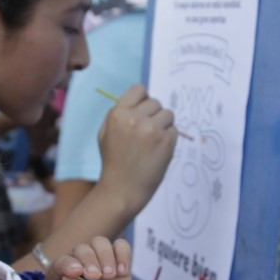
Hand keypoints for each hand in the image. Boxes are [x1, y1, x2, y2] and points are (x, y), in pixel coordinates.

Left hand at [44, 237, 131, 279]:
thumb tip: (69, 279)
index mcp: (58, 274)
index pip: (61, 262)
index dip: (68, 264)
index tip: (78, 273)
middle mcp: (76, 262)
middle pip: (82, 248)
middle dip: (90, 260)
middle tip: (97, 277)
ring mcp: (97, 260)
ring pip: (100, 243)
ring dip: (106, 256)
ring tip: (110, 276)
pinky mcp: (116, 262)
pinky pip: (121, 247)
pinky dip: (123, 255)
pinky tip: (122, 271)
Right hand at [95, 85, 176, 211]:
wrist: (122, 189)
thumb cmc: (113, 162)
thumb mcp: (105, 133)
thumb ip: (119, 113)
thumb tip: (139, 101)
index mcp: (118, 114)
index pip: (139, 90)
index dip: (142, 100)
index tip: (142, 111)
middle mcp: (135, 118)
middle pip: (155, 102)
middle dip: (153, 115)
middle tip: (147, 133)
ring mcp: (152, 130)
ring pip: (168, 114)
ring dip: (164, 125)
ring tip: (153, 142)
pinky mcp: (166, 141)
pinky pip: (174, 130)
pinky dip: (169, 138)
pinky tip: (158, 151)